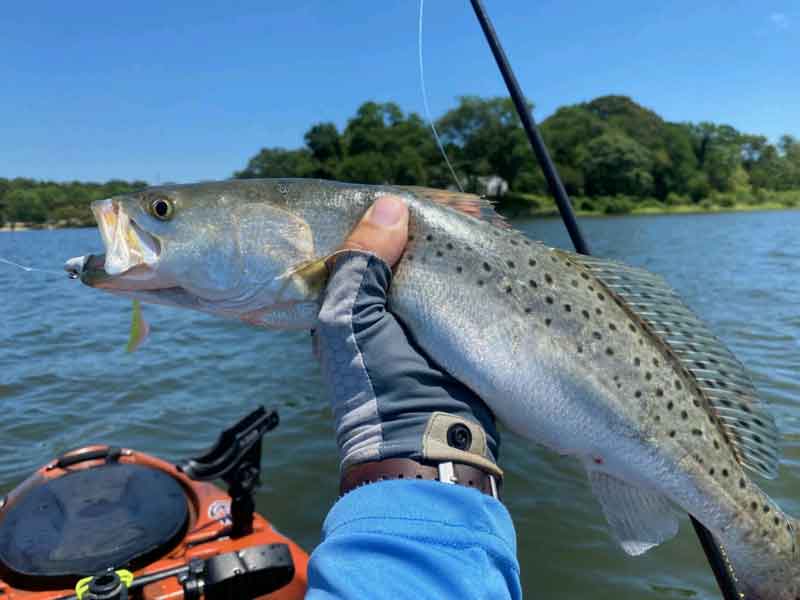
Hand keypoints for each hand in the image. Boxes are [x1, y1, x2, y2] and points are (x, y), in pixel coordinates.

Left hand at [315, 195, 501, 496]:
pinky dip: (475, 272)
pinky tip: (493, 253)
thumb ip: (360, 264)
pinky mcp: (451, 337)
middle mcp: (378, 312)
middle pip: (403, 255)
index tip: (420, 200)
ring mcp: (417, 325)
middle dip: (432, 229)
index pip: (363, 247)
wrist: (427, 447)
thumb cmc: (376, 385)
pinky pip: (460, 294)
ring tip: (486, 221)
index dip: (389, 220)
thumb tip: (387, 204)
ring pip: (434, 271)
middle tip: (469, 209)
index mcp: (344, 306)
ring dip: (458, 247)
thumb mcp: (351, 320)